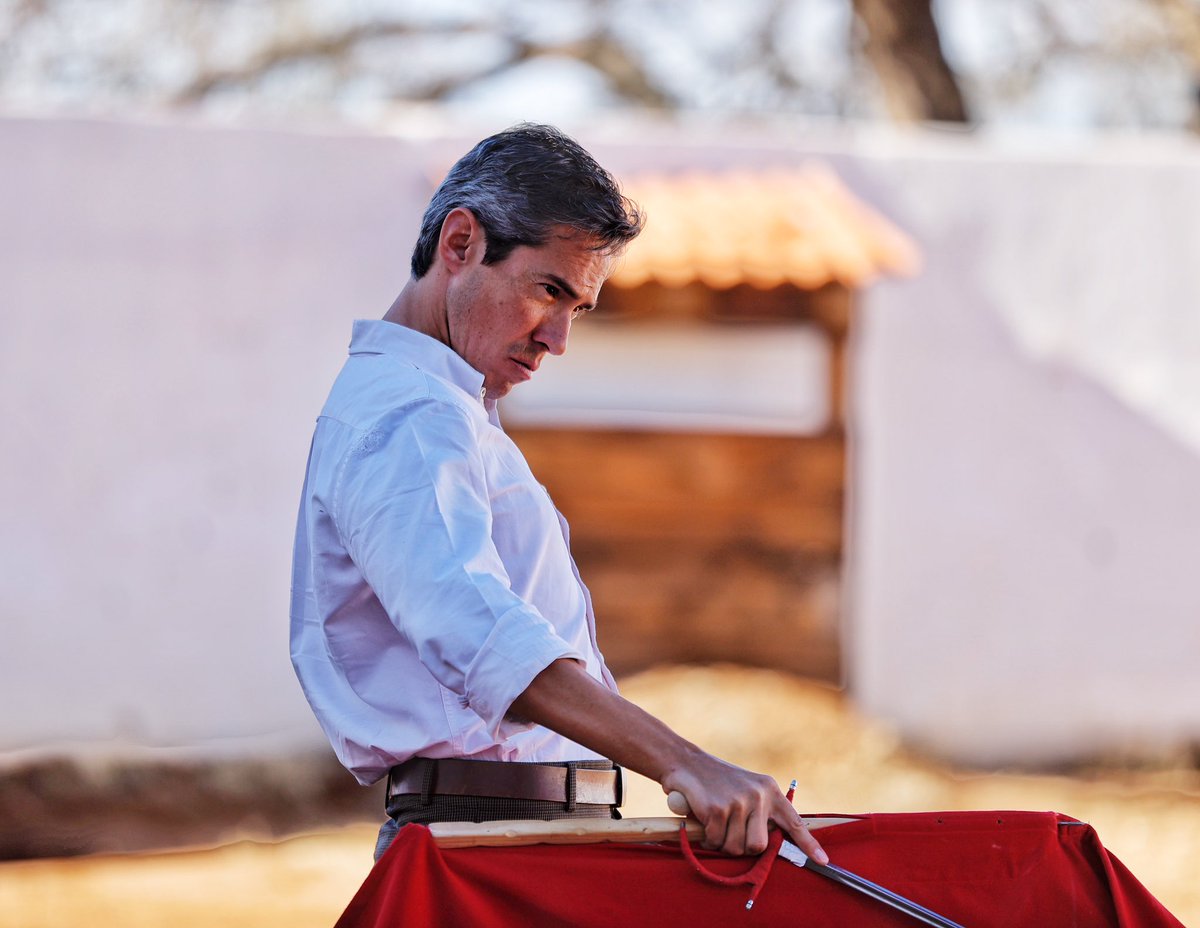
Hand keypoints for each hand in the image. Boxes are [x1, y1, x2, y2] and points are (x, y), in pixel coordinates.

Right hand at [662, 759, 828, 862]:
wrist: (685, 761)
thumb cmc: (715, 780)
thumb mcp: (746, 787)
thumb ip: (760, 810)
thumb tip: (766, 842)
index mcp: (769, 790)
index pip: (793, 821)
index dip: (808, 844)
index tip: (823, 861)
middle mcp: (758, 795)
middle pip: (758, 846)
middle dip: (741, 846)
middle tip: (728, 832)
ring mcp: (738, 802)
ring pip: (735, 847)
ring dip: (721, 842)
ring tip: (714, 822)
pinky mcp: (717, 809)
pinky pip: (715, 840)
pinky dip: (706, 836)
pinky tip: (702, 819)